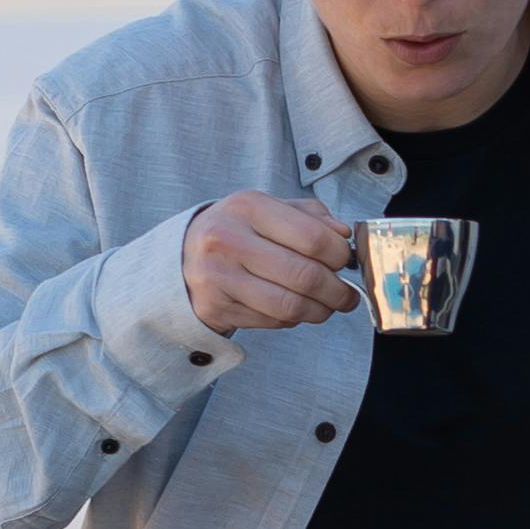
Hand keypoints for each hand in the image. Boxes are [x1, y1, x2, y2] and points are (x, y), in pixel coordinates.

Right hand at [181, 191, 356, 337]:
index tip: (346, 262)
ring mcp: (218, 277)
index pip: (312, 237)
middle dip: (337, 291)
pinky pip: (273, 321)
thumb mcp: (269, 210)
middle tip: (347, 295)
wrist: (182, 257)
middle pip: (304, 276)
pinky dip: (293, 319)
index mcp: (247, 207)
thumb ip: (310, 217)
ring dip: (320, 311)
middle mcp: (228, 240)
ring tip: (328, 306)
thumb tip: (343, 236)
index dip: (339, 255)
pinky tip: (294, 308)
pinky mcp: (216, 308)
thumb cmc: (237, 231)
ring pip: (290, 306)